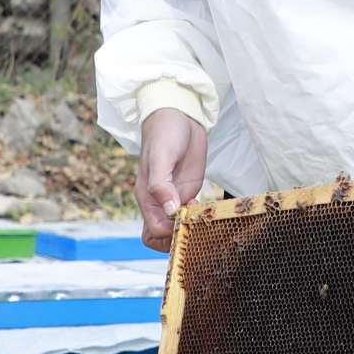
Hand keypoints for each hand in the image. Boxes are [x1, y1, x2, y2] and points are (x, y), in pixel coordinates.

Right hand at [137, 108, 207, 248]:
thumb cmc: (164, 132)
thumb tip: (170, 211)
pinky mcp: (188, 191)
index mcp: (147, 197)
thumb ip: (161, 185)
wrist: (178, 115)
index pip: (153, 232)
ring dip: (190, 228)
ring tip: (202, 214)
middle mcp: (159, 202)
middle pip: (161, 238)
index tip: (185, 218)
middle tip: (195, 222)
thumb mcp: (161, 156)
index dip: (169, 232)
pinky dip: (199, 217)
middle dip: (178, 238)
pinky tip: (207, 207)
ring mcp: (174, 198)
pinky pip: (190, 214)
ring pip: (177, 229)